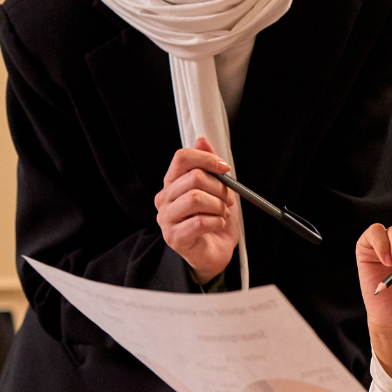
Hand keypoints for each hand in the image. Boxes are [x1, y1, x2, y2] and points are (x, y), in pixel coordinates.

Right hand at [154, 136, 239, 283]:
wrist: (217, 251)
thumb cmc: (215, 219)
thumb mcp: (218, 188)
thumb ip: (209, 165)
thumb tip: (202, 140)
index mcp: (173, 183)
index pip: (182, 158)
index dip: (207, 159)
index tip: (225, 168)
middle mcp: (165, 199)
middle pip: (193, 178)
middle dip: (220, 188)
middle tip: (226, 199)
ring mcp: (166, 219)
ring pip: (196, 199)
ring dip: (218, 206)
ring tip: (221, 213)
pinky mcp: (173, 238)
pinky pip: (200, 222)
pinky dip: (217, 222)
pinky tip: (217, 225)